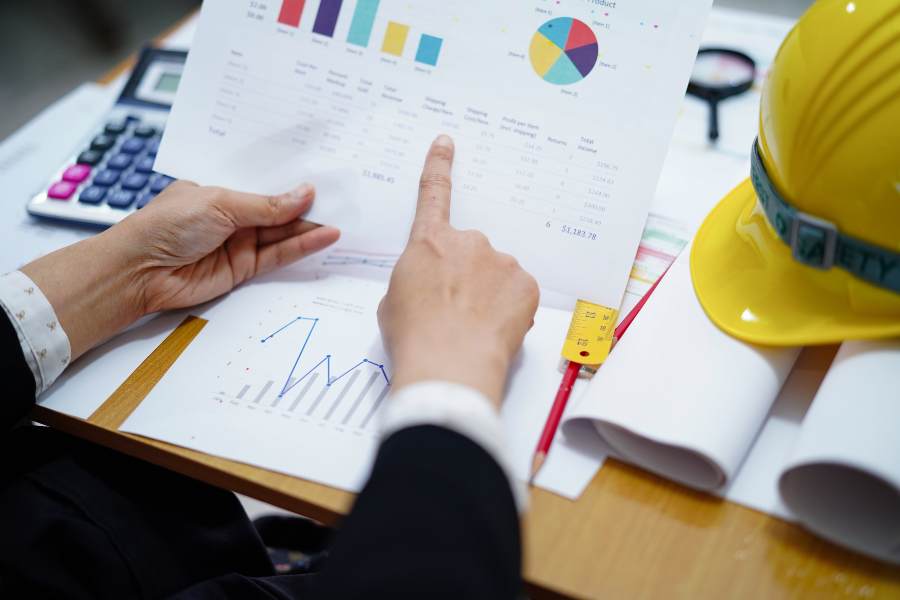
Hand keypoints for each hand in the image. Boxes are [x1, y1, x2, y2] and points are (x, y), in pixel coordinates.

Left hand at [22, 182, 339, 359]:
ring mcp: (240, 241)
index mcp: (221, 187)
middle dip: (307, 203)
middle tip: (343, 196)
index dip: (290, 177)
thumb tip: (306, 194)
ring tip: (344, 216)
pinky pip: (280, 255)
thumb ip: (266, 206)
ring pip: (283, 232)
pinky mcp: (245, 268)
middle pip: (278, 208)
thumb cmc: (167, 225)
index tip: (323, 170)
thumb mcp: (220, 204)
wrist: (140, 271)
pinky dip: (303, 247)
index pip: (263, 180)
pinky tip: (325, 236)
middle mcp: (232, 213)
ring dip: (311, 226)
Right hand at [378, 136, 539, 406]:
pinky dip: (509, 310)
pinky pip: (518, 293)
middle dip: (466, 277)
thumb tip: (430, 286)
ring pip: (496, 275)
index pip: (433, 193)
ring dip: (488, 295)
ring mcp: (501, 261)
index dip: (439, 166)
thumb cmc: (414, 336)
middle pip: (470, 253)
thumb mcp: (393, 300)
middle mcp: (468, 242)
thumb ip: (415, 278)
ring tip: (472, 327)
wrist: (449, 365)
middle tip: (454, 312)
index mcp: (429, 243)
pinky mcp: (526, 284)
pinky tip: (495, 330)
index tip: (446, 143)